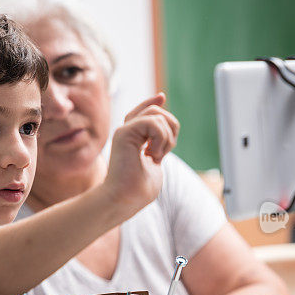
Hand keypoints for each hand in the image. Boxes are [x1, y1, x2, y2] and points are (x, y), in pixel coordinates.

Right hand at [102, 92, 179, 211]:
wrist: (125, 199)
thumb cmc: (139, 189)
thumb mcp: (154, 163)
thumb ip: (157, 147)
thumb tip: (166, 133)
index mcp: (132, 138)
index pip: (142, 113)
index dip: (152, 103)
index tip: (162, 96)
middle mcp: (126, 132)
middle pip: (155, 111)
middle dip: (171, 128)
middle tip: (162, 153)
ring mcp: (124, 131)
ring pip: (156, 115)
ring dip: (166, 137)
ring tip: (156, 156)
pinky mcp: (124, 133)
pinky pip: (153, 122)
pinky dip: (160, 138)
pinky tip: (152, 155)